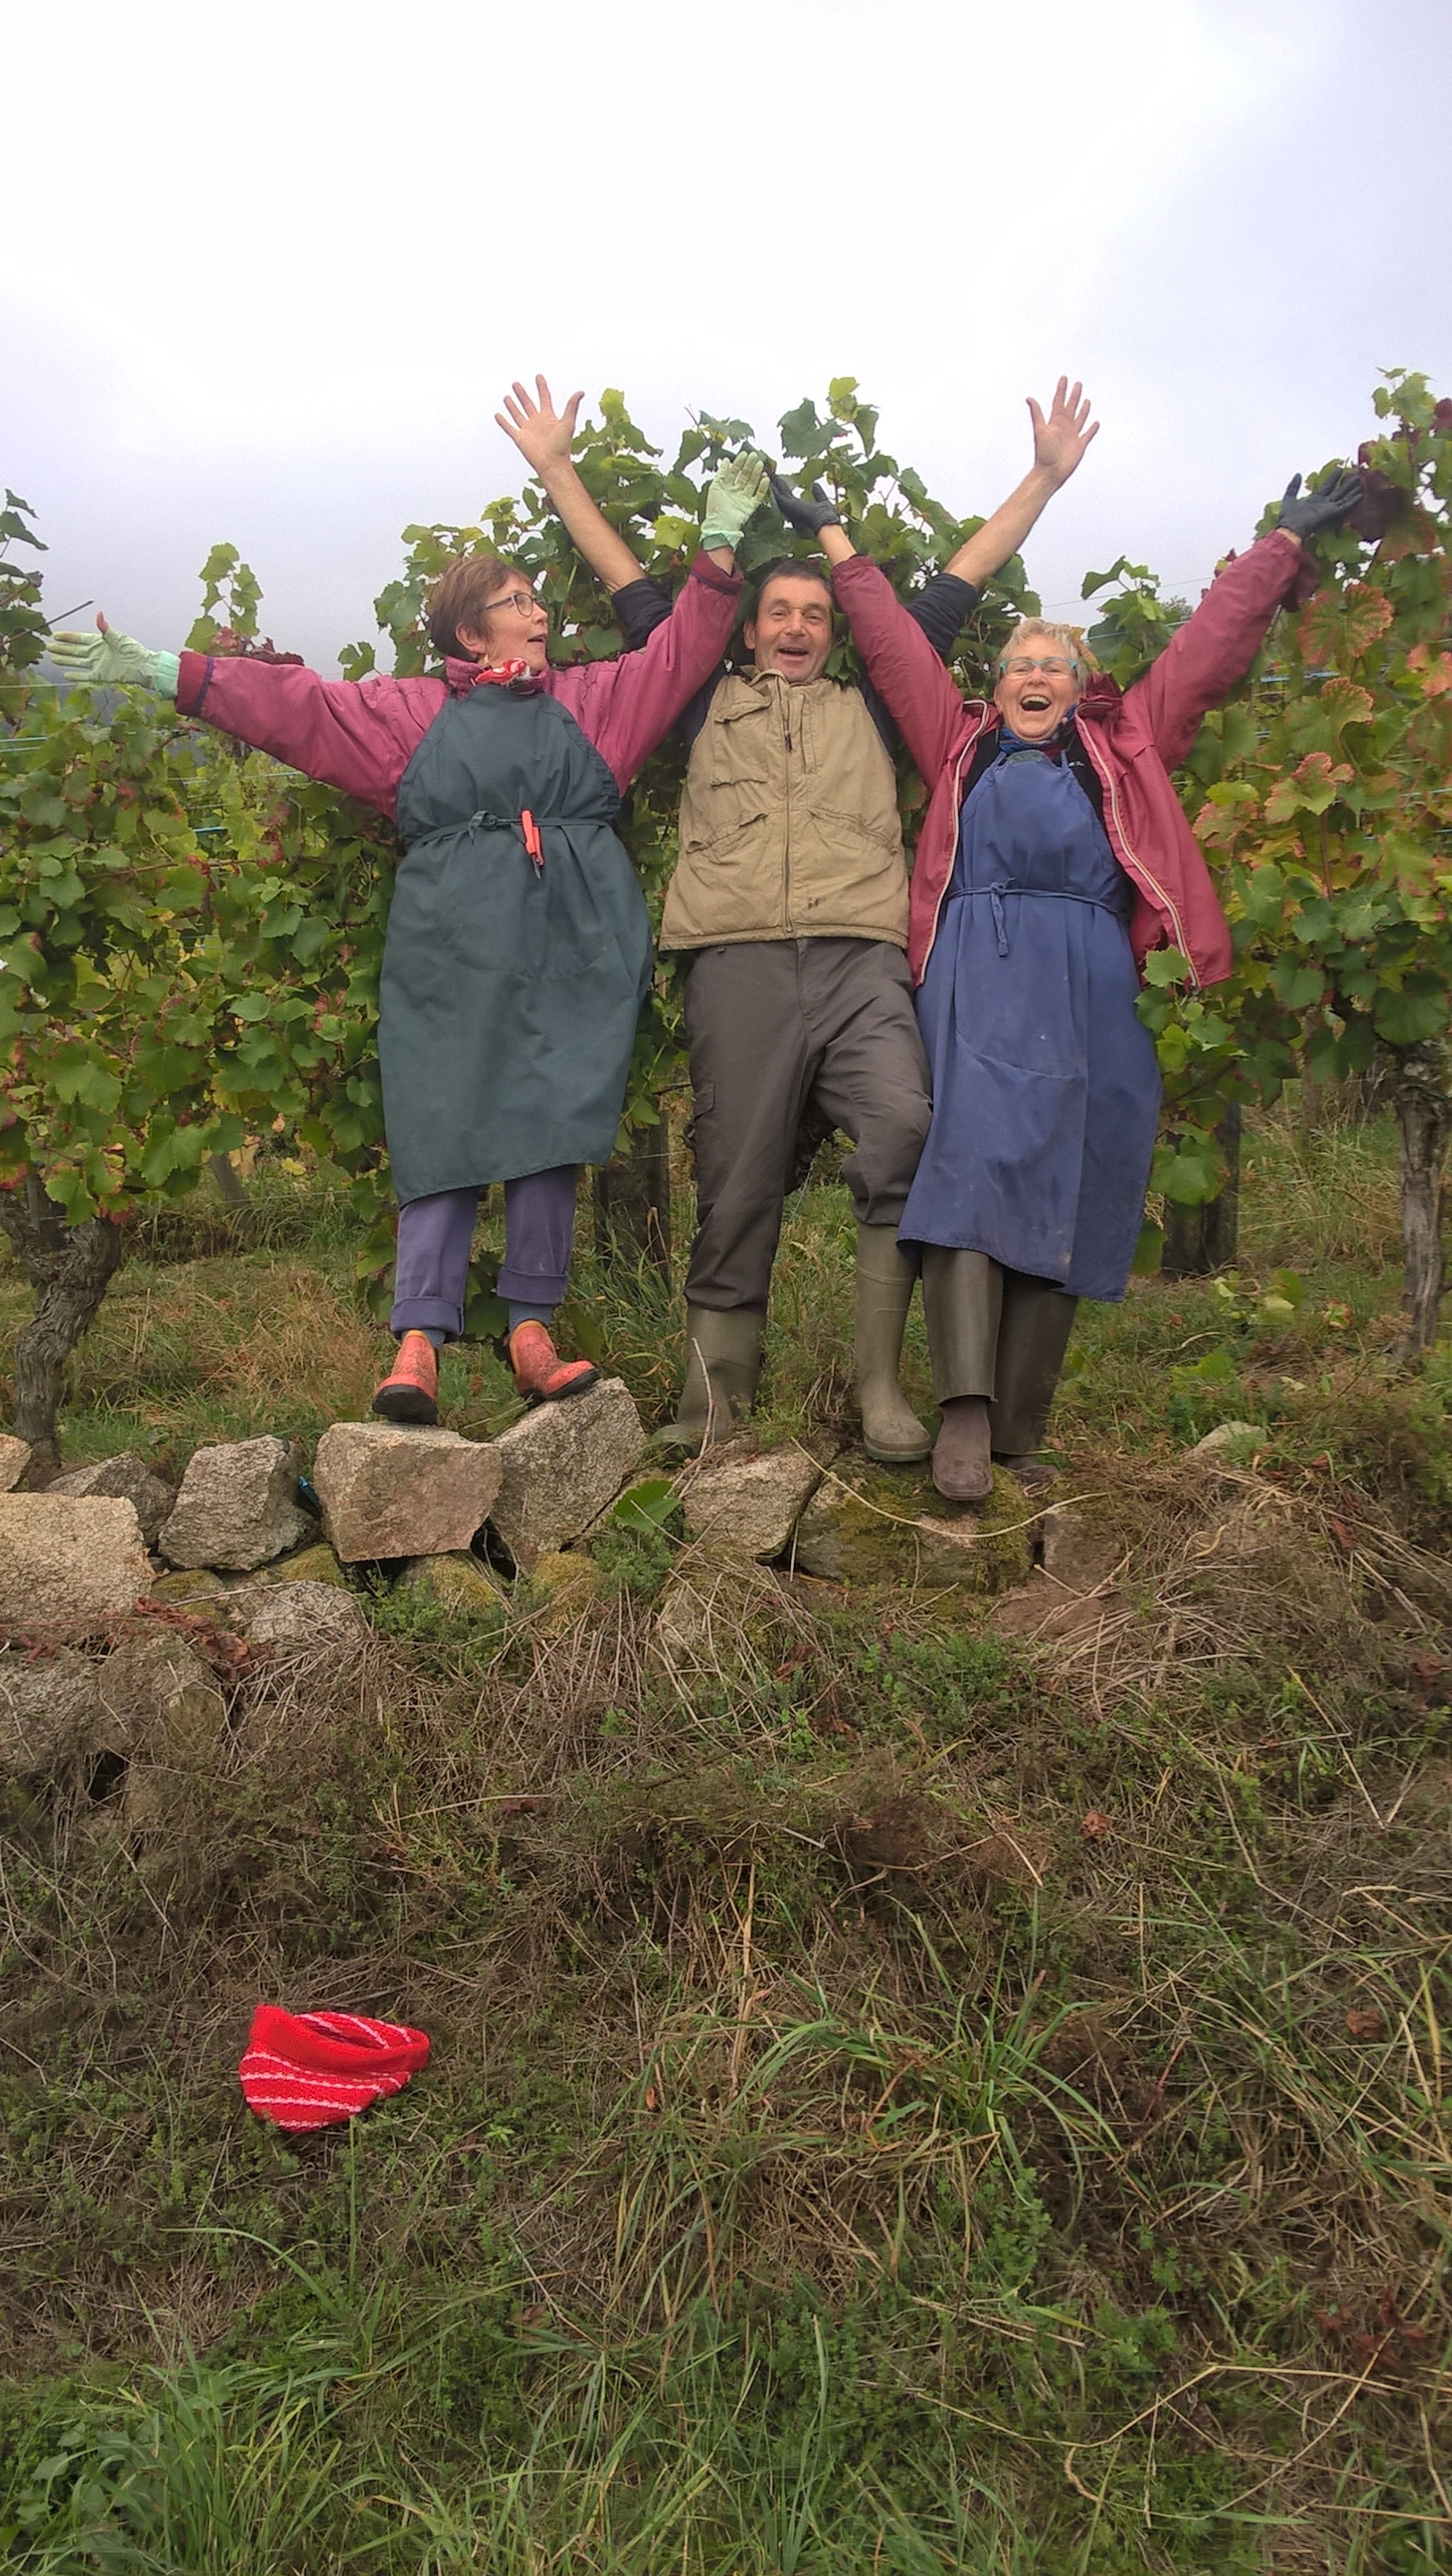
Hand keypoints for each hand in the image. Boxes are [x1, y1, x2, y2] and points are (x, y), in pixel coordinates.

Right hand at [48, 613, 163, 689]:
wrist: (142, 665)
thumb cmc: (132, 649)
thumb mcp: (117, 636)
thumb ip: (104, 627)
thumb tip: (99, 614)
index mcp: (98, 641)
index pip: (78, 638)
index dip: (67, 637)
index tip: (55, 635)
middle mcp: (96, 652)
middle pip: (74, 650)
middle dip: (61, 648)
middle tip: (48, 646)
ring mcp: (97, 664)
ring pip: (76, 662)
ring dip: (65, 660)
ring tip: (53, 658)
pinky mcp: (101, 676)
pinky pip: (85, 676)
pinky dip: (76, 676)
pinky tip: (66, 675)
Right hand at [496, 374, 583, 478]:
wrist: (553, 464)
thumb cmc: (562, 446)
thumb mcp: (568, 423)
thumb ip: (572, 407)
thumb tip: (581, 392)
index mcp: (548, 417)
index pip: (544, 398)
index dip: (541, 387)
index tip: (538, 376)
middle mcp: (537, 422)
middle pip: (528, 404)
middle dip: (522, 394)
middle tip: (516, 384)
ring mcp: (528, 430)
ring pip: (518, 414)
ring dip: (512, 406)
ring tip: (507, 397)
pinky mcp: (520, 438)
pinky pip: (509, 428)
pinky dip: (503, 422)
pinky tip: (498, 415)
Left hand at [700, 450, 769, 551]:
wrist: (720, 525)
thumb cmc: (714, 507)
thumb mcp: (714, 486)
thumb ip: (721, 473)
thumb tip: (726, 460)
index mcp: (726, 486)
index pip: (734, 471)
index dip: (739, 462)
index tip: (744, 453)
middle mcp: (736, 491)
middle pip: (744, 476)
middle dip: (749, 465)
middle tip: (754, 456)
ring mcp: (743, 499)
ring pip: (752, 483)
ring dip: (756, 474)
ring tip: (760, 464)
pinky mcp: (750, 507)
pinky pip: (758, 496)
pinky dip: (763, 488)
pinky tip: (765, 479)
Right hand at [768, 472, 841, 534]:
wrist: (825, 522)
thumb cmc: (826, 516)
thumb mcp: (822, 500)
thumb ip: (818, 493)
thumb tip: (815, 484)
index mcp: (799, 507)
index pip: (787, 495)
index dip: (782, 486)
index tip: (776, 478)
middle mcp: (791, 508)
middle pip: (780, 493)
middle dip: (773, 483)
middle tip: (766, 473)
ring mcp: (789, 508)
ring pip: (777, 494)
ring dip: (771, 484)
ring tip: (764, 473)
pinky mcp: (788, 506)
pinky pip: (778, 496)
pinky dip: (773, 488)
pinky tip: (768, 480)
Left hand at [1028, 377, 1098, 486]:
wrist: (1050, 472)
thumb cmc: (1044, 453)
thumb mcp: (1039, 430)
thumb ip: (1036, 413)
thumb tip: (1029, 398)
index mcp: (1055, 421)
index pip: (1059, 401)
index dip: (1062, 389)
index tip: (1064, 378)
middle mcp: (1064, 426)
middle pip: (1071, 406)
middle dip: (1074, 395)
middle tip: (1078, 384)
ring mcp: (1072, 435)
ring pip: (1080, 418)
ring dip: (1083, 409)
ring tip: (1086, 400)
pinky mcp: (1079, 445)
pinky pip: (1087, 434)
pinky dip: (1092, 429)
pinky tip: (1095, 423)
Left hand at [1275, 468, 1363, 541]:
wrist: (1291, 528)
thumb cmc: (1288, 517)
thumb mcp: (1289, 498)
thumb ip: (1294, 486)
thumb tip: (1298, 474)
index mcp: (1314, 500)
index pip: (1327, 487)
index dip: (1333, 478)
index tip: (1339, 469)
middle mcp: (1324, 504)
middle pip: (1338, 492)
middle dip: (1346, 484)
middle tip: (1355, 475)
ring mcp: (1329, 509)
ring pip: (1344, 497)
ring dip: (1352, 490)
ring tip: (1361, 482)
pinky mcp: (1332, 513)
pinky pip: (1345, 505)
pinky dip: (1353, 500)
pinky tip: (1361, 494)